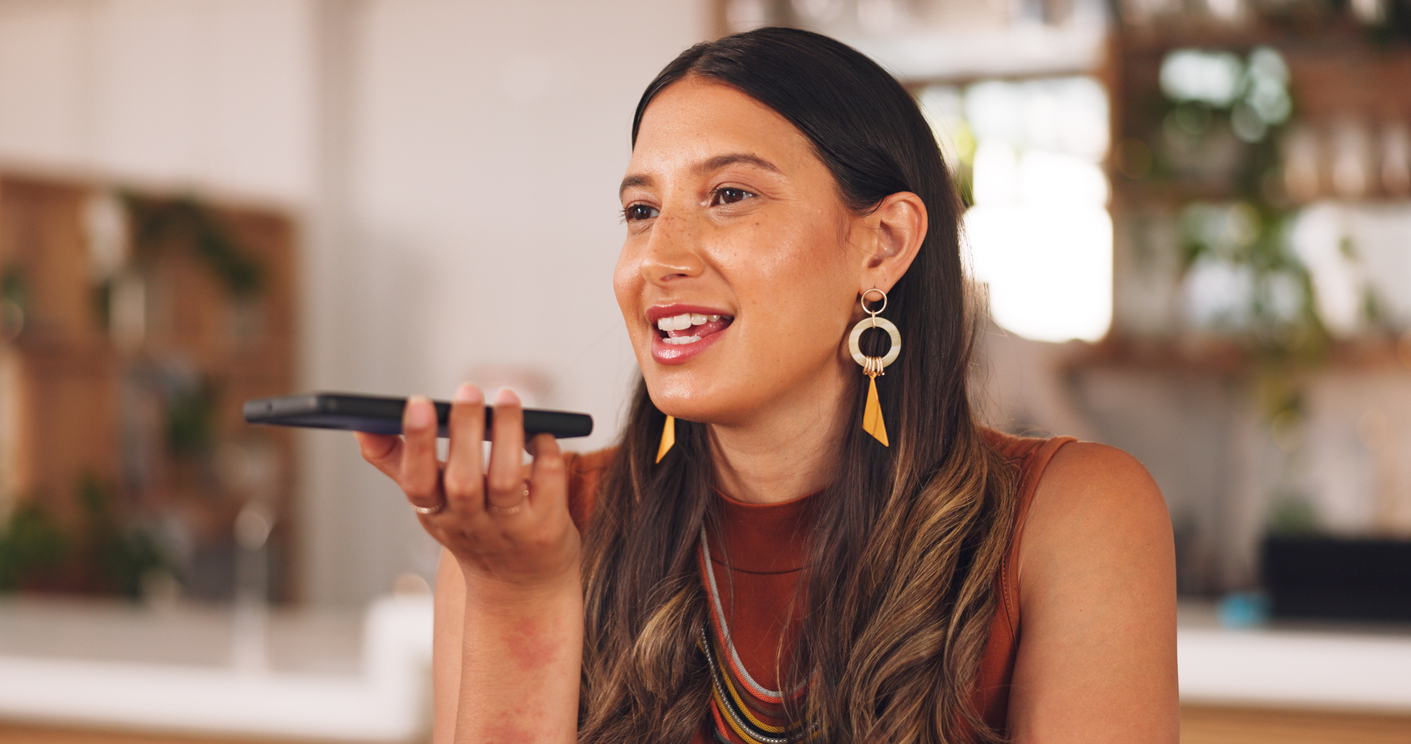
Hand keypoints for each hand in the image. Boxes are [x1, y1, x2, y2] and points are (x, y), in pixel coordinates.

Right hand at [355, 384, 579, 593]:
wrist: (521, 587)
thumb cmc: (473, 528)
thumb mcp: (431, 503)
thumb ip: (398, 463)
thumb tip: (361, 427)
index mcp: (435, 513)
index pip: (418, 482)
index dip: (417, 445)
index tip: (418, 402)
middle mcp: (469, 523)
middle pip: (462, 480)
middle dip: (464, 432)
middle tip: (468, 389)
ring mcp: (509, 528)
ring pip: (504, 481)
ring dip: (507, 435)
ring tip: (507, 397)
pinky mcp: (546, 526)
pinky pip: (546, 483)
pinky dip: (543, 452)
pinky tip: (540, 431)